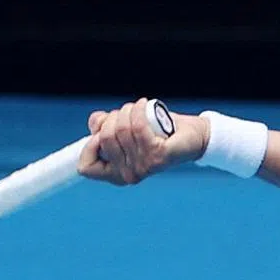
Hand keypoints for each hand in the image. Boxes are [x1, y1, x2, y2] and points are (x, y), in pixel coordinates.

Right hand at [78, 97, 209, 184]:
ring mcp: (143, 167)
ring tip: (138, 108)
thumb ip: (104, 126)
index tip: (102, 131)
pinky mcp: (157, 156)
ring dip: (126, 110)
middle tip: (127, 112)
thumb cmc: (159, 132)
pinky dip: (138, 111)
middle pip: (104, 138)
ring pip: (120, 129)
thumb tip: (96, 123)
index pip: (85, 167)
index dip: (89, 145)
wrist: (194, 136)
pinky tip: (144, 104)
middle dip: (112, 118)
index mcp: (117, 174)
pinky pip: (137, 127)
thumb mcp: (125, 128)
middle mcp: (129, 175)